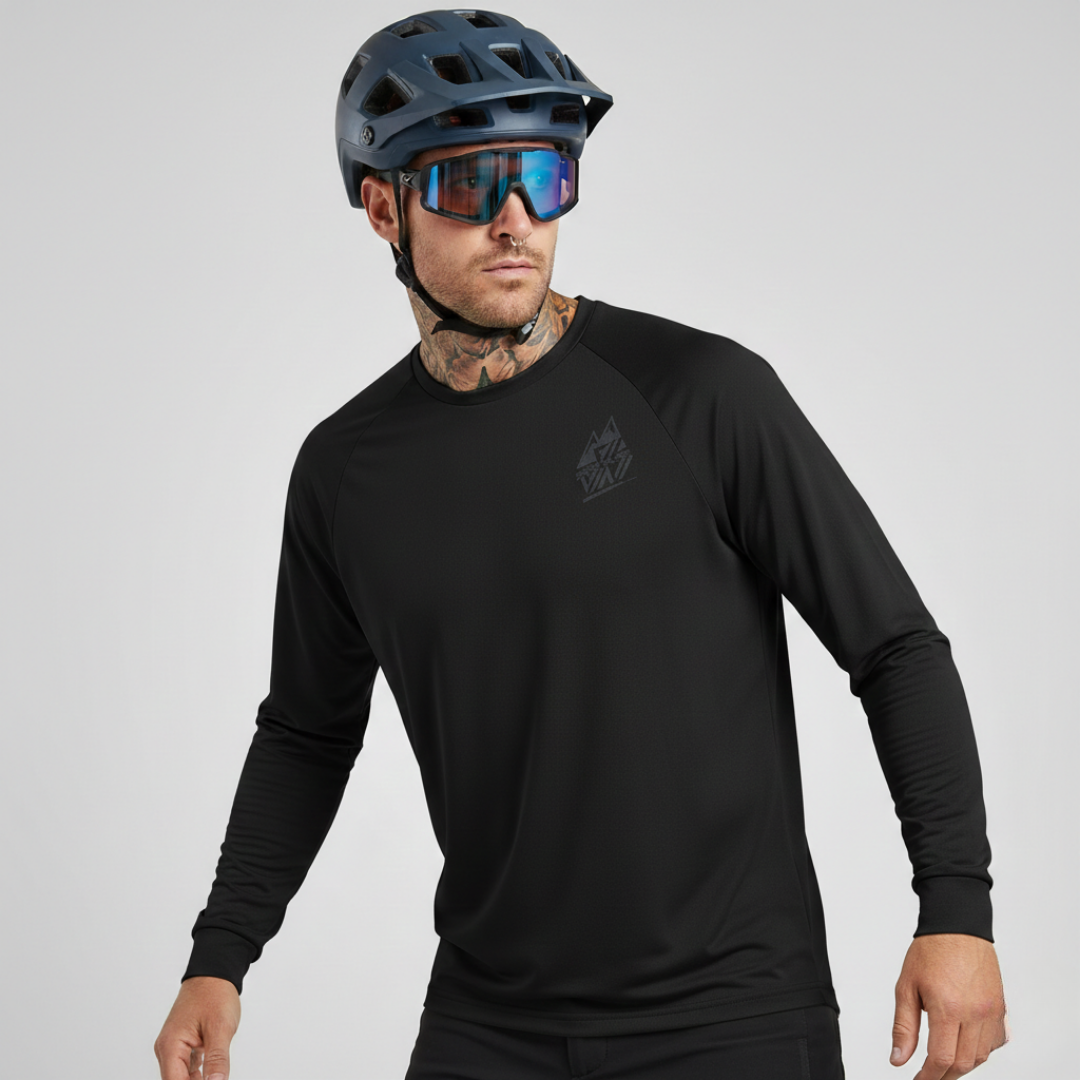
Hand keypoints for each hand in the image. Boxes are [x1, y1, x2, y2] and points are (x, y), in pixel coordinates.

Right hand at [154, 976, 241, 1079]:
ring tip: (215, 1075)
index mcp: (170, 1046)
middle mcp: (167, 1048)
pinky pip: (186, 1066)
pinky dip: (198, 1074)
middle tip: (216, 1077)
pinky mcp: (182, 1043)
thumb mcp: (220, 1028)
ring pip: (182, 1076)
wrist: (214, 973)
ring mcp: (173, 1046)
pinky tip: (211, 1075)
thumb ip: (217, 1059)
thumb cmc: (215, 994)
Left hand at [890, 933, 1007, 1078]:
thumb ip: (903, 1026)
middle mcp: (974, 1013)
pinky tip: (965, 1045)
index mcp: (948, 1008)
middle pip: (963, 1063)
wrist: (957, 926)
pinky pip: (995, 1042)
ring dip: (962, 1064)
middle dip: (945, 1075)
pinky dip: (980, 1050)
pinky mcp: (1001, 1008)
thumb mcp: (906, 986)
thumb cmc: (931, 951)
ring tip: (944, 1062)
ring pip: (981, 1056)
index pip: (941, 1059)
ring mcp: (991, 1012)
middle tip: (929, 1076)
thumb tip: (898, 1059)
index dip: (929, 1077)